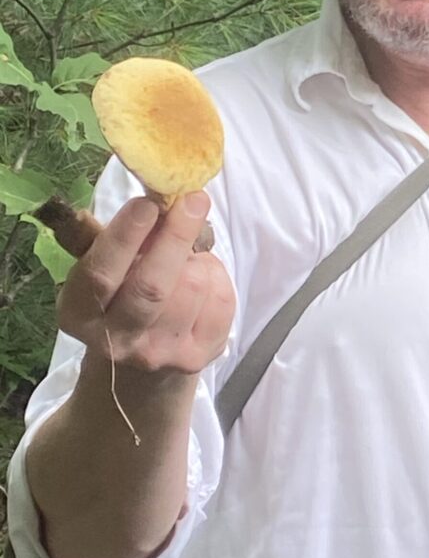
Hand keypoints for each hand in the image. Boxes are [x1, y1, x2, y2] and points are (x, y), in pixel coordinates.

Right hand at [57, 192, 235, 375]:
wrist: (141, 362)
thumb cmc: (122, 294)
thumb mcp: (106, 267)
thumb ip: (120, 236)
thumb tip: (156, 195)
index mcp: (80, 312)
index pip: (100, 274)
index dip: (125, 236)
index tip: (148, 203)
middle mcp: (116, 340)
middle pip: (152, 286)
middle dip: (176, 237)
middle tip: (193, 200)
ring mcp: (159, 353)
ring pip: (193, 287)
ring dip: (198, 258)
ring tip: (188, 255)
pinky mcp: (196, 357)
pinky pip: (220, 301)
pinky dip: (217, 277)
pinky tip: (202, 277)